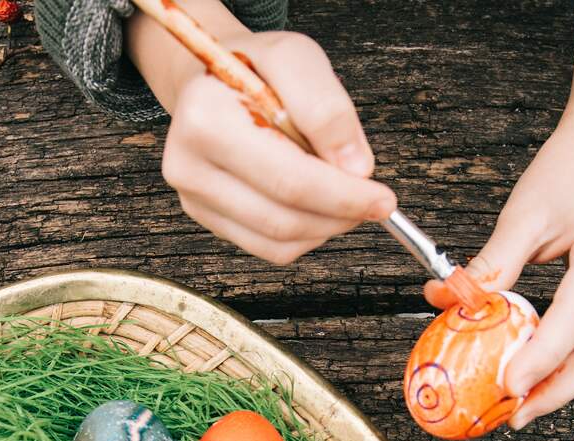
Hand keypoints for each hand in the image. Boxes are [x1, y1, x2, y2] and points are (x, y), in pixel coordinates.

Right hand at [138, 24, 395, 264]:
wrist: (215, 82)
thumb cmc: (258, 70)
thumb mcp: (298, 59)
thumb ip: (328, 108)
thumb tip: (355, 169)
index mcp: (206, 119)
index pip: (289, 179)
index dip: (344, 196)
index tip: (384, 200)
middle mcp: (188, 164)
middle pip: (283, 218)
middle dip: (340, 215)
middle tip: (375, 203)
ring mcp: (193, 197)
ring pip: (278, 242)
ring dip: (326, 227)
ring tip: (344, 197)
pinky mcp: (204, 218)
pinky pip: (269, 249)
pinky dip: (306, 235)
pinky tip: (317, 207)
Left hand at [425, 126, 573, 428]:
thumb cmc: (568, 171)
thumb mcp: (523, 214)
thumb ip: (493, 264)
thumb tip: (448, 302)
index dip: (544, 355)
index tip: (510, 385)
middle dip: (558, 389)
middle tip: (516, 414)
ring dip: (564, 383)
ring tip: (522, 404)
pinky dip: (569, 362)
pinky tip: (538, 375)